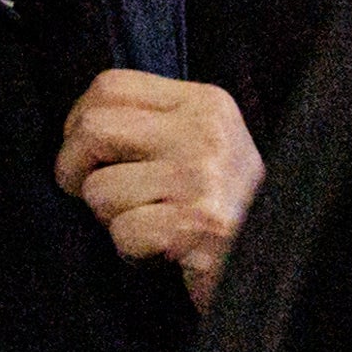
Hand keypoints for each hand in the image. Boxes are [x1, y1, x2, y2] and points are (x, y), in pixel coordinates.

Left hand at [60, 69, 262, 304]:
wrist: (278, 265)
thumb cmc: (226, 210)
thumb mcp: (201, 146)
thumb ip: (152, 125)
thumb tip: (80, 123)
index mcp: (205, 104)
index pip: (110, 86)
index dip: (78, 122)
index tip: (84, 153)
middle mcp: (205, 133)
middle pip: (93, 128)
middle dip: (74, 168)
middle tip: (91, 193)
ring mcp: (202, 177)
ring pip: (98, 188)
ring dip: (110, 218)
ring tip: (150, 224)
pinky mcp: (196, 223)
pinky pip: (122, 233)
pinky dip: (131, 251)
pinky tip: (165, 250)